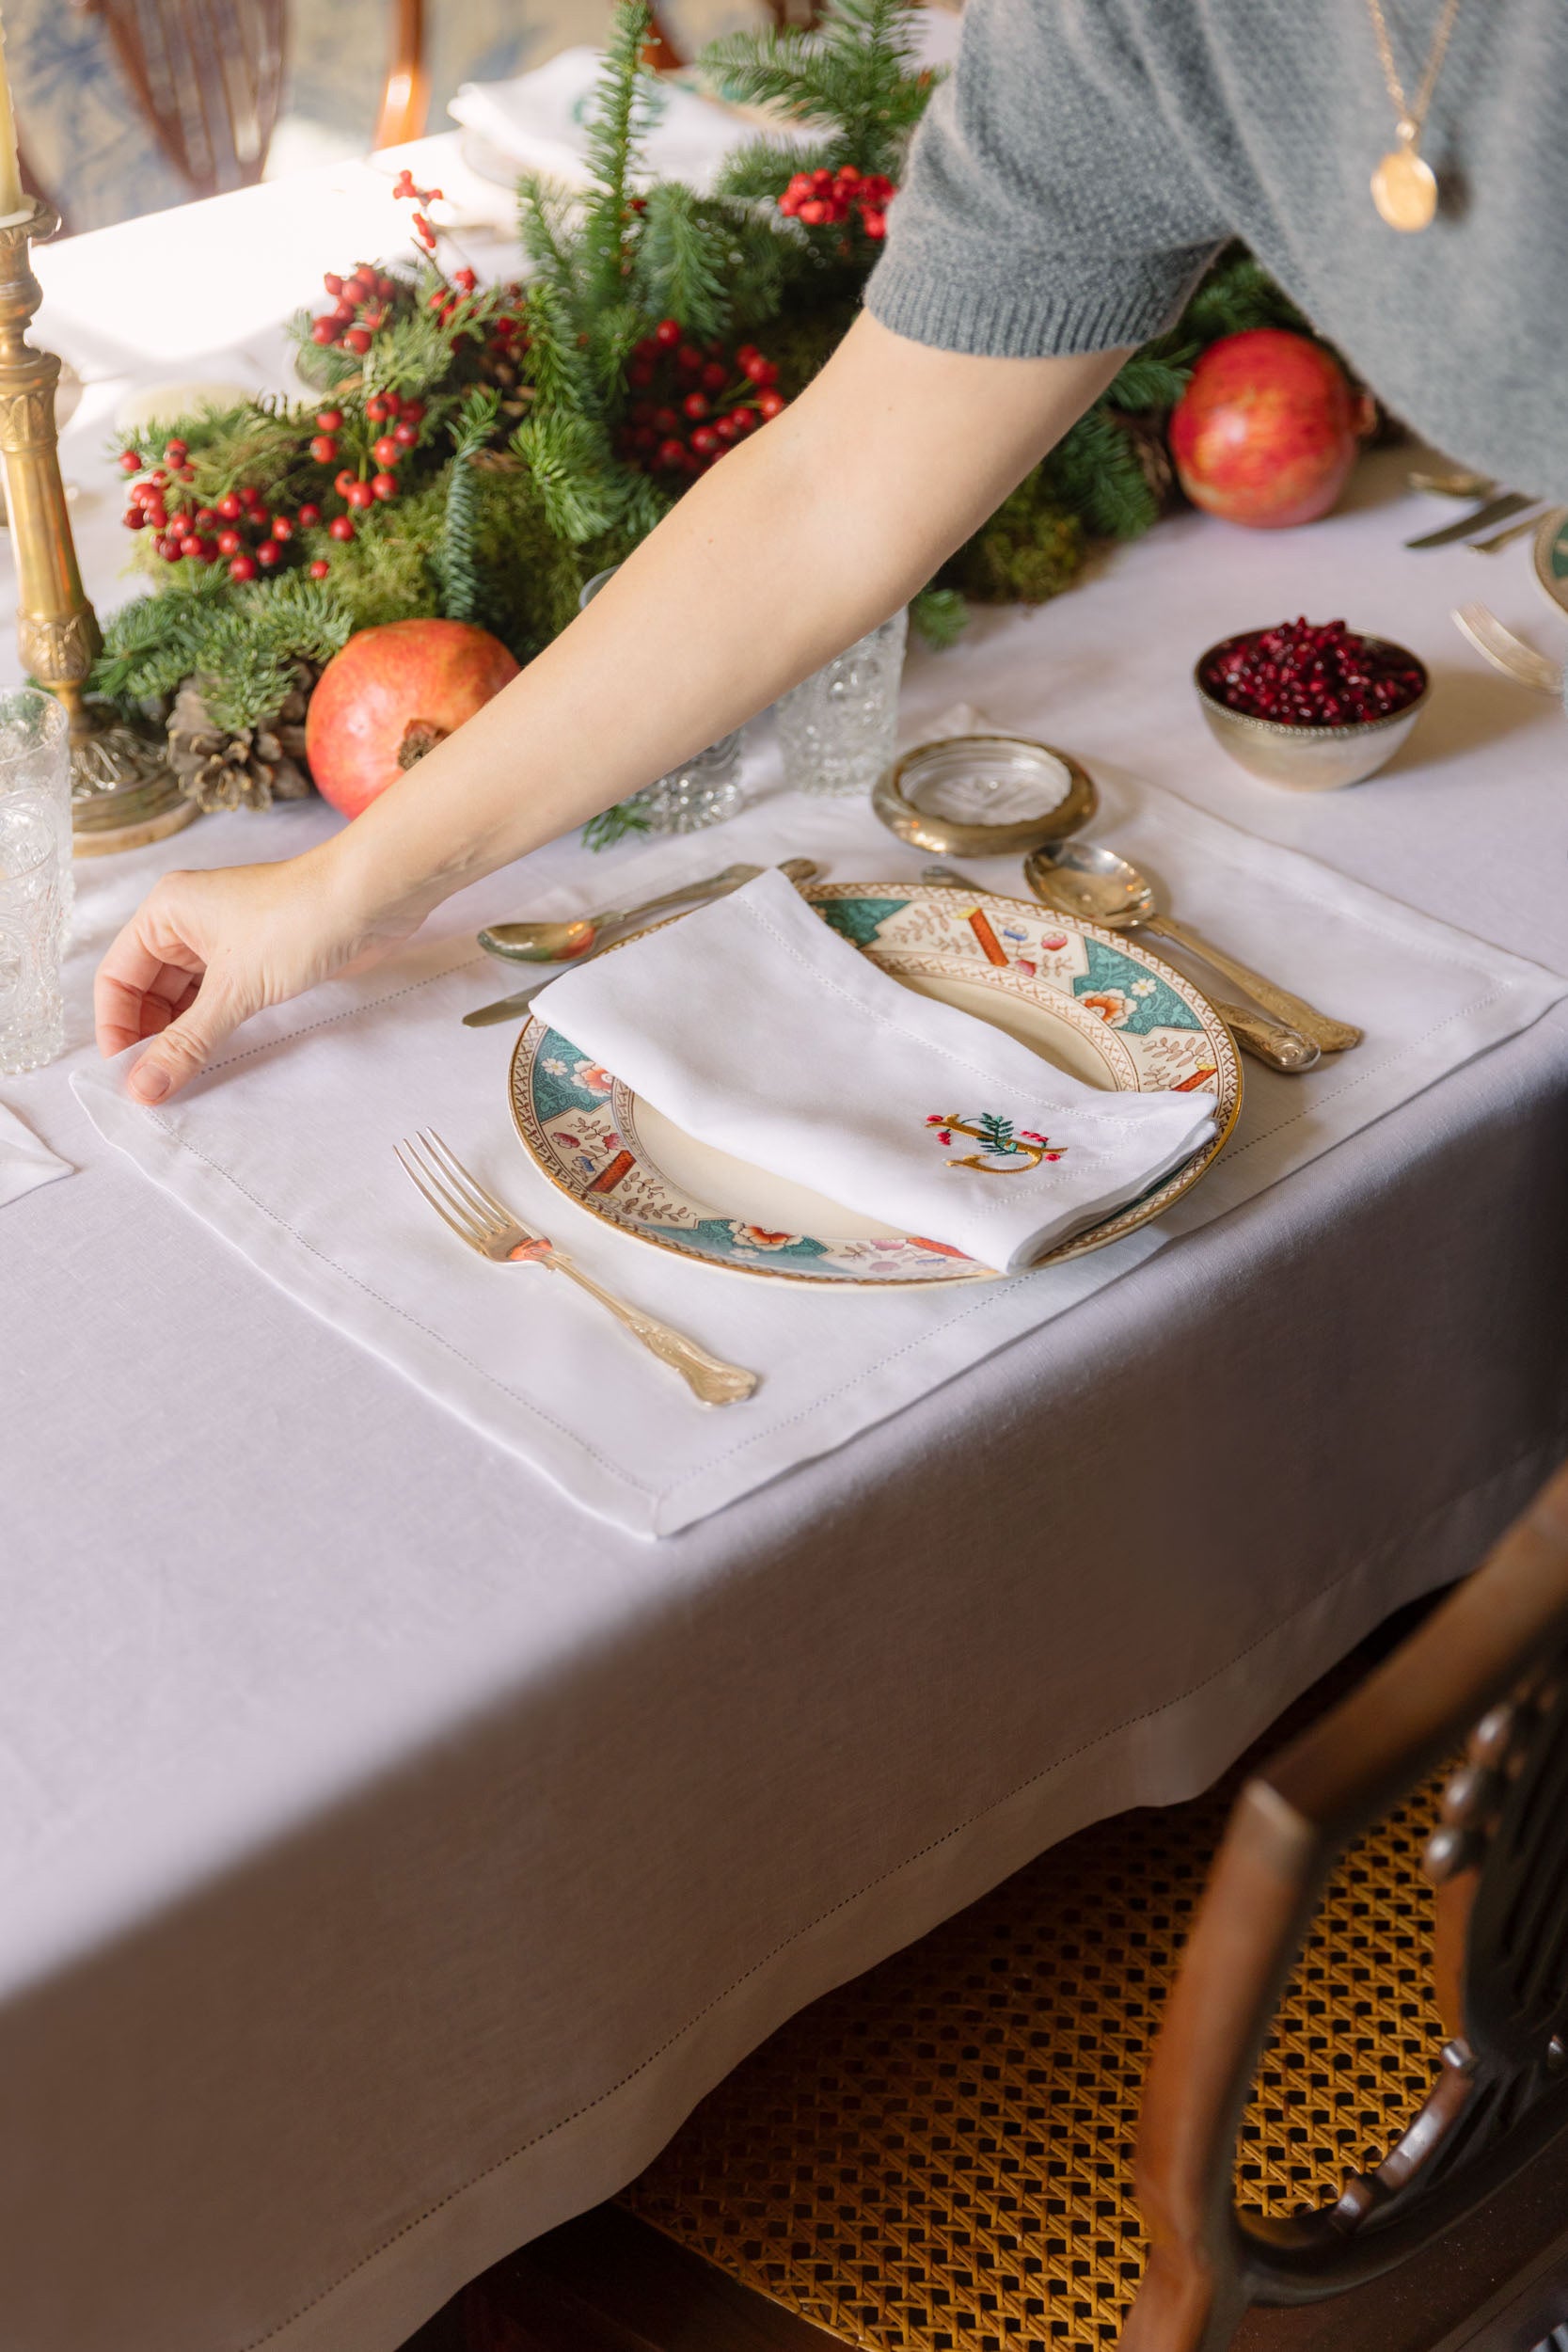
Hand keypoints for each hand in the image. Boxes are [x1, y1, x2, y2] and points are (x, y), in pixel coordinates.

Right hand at [93, 844, 419, 1104]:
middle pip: (148, 990)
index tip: (125, 1074)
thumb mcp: (235, 989)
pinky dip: (213, 1027)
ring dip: (183, 1035)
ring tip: (181, 1078)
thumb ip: (188, 1042)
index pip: (117, 977)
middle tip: (154, 1084)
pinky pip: (220, 999)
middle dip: (149, 1036)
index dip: (116, 1027)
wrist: (373, 899)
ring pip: (186, 997)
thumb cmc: (300, 920)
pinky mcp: (259, 958)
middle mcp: (189, 922)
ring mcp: (225, 939)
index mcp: (166, 912)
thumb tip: (144, 1086)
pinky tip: (214, 1057)